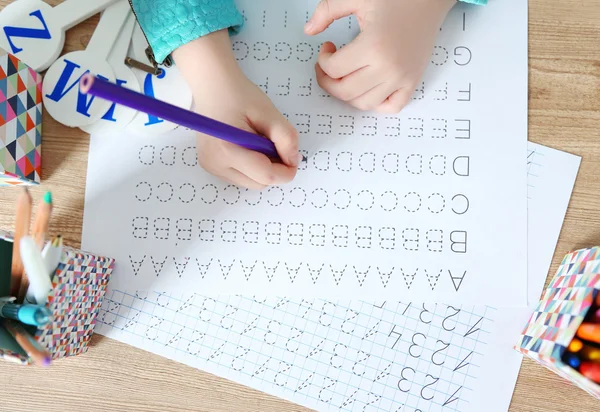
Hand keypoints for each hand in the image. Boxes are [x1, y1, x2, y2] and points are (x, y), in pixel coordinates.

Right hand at [172, 30, 301, 189]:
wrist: (212, 85)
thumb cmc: (238, 94)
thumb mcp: (269, 112)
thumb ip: (286, 137)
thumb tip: (293, 161)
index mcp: (226, 150)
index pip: (265, 175)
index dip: (286, 171)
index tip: (294, 158)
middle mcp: (214, 163)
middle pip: (259, 183)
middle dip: (274, 168)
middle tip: (274, 143)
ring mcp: (210, 166)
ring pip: (251, 182)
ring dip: (263, 168)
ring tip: (258, 141)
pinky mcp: (211, 166)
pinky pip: (241, 177)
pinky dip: (252, 167)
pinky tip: (248, 146)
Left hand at [305, 0, 455, 112]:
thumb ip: (328, 11)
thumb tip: (308, 30)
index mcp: (373, 46)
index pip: (334, 69)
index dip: (322, 60)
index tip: (327, 47)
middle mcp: (389, 67)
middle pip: (345, 91)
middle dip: (328, 81)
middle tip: (327, 66)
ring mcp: (402, 78)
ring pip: (364, 103)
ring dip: (347, 93)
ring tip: (346, 75)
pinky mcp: (412, 81)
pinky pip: (390, 107)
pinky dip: (376, 102)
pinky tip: (368, 85)